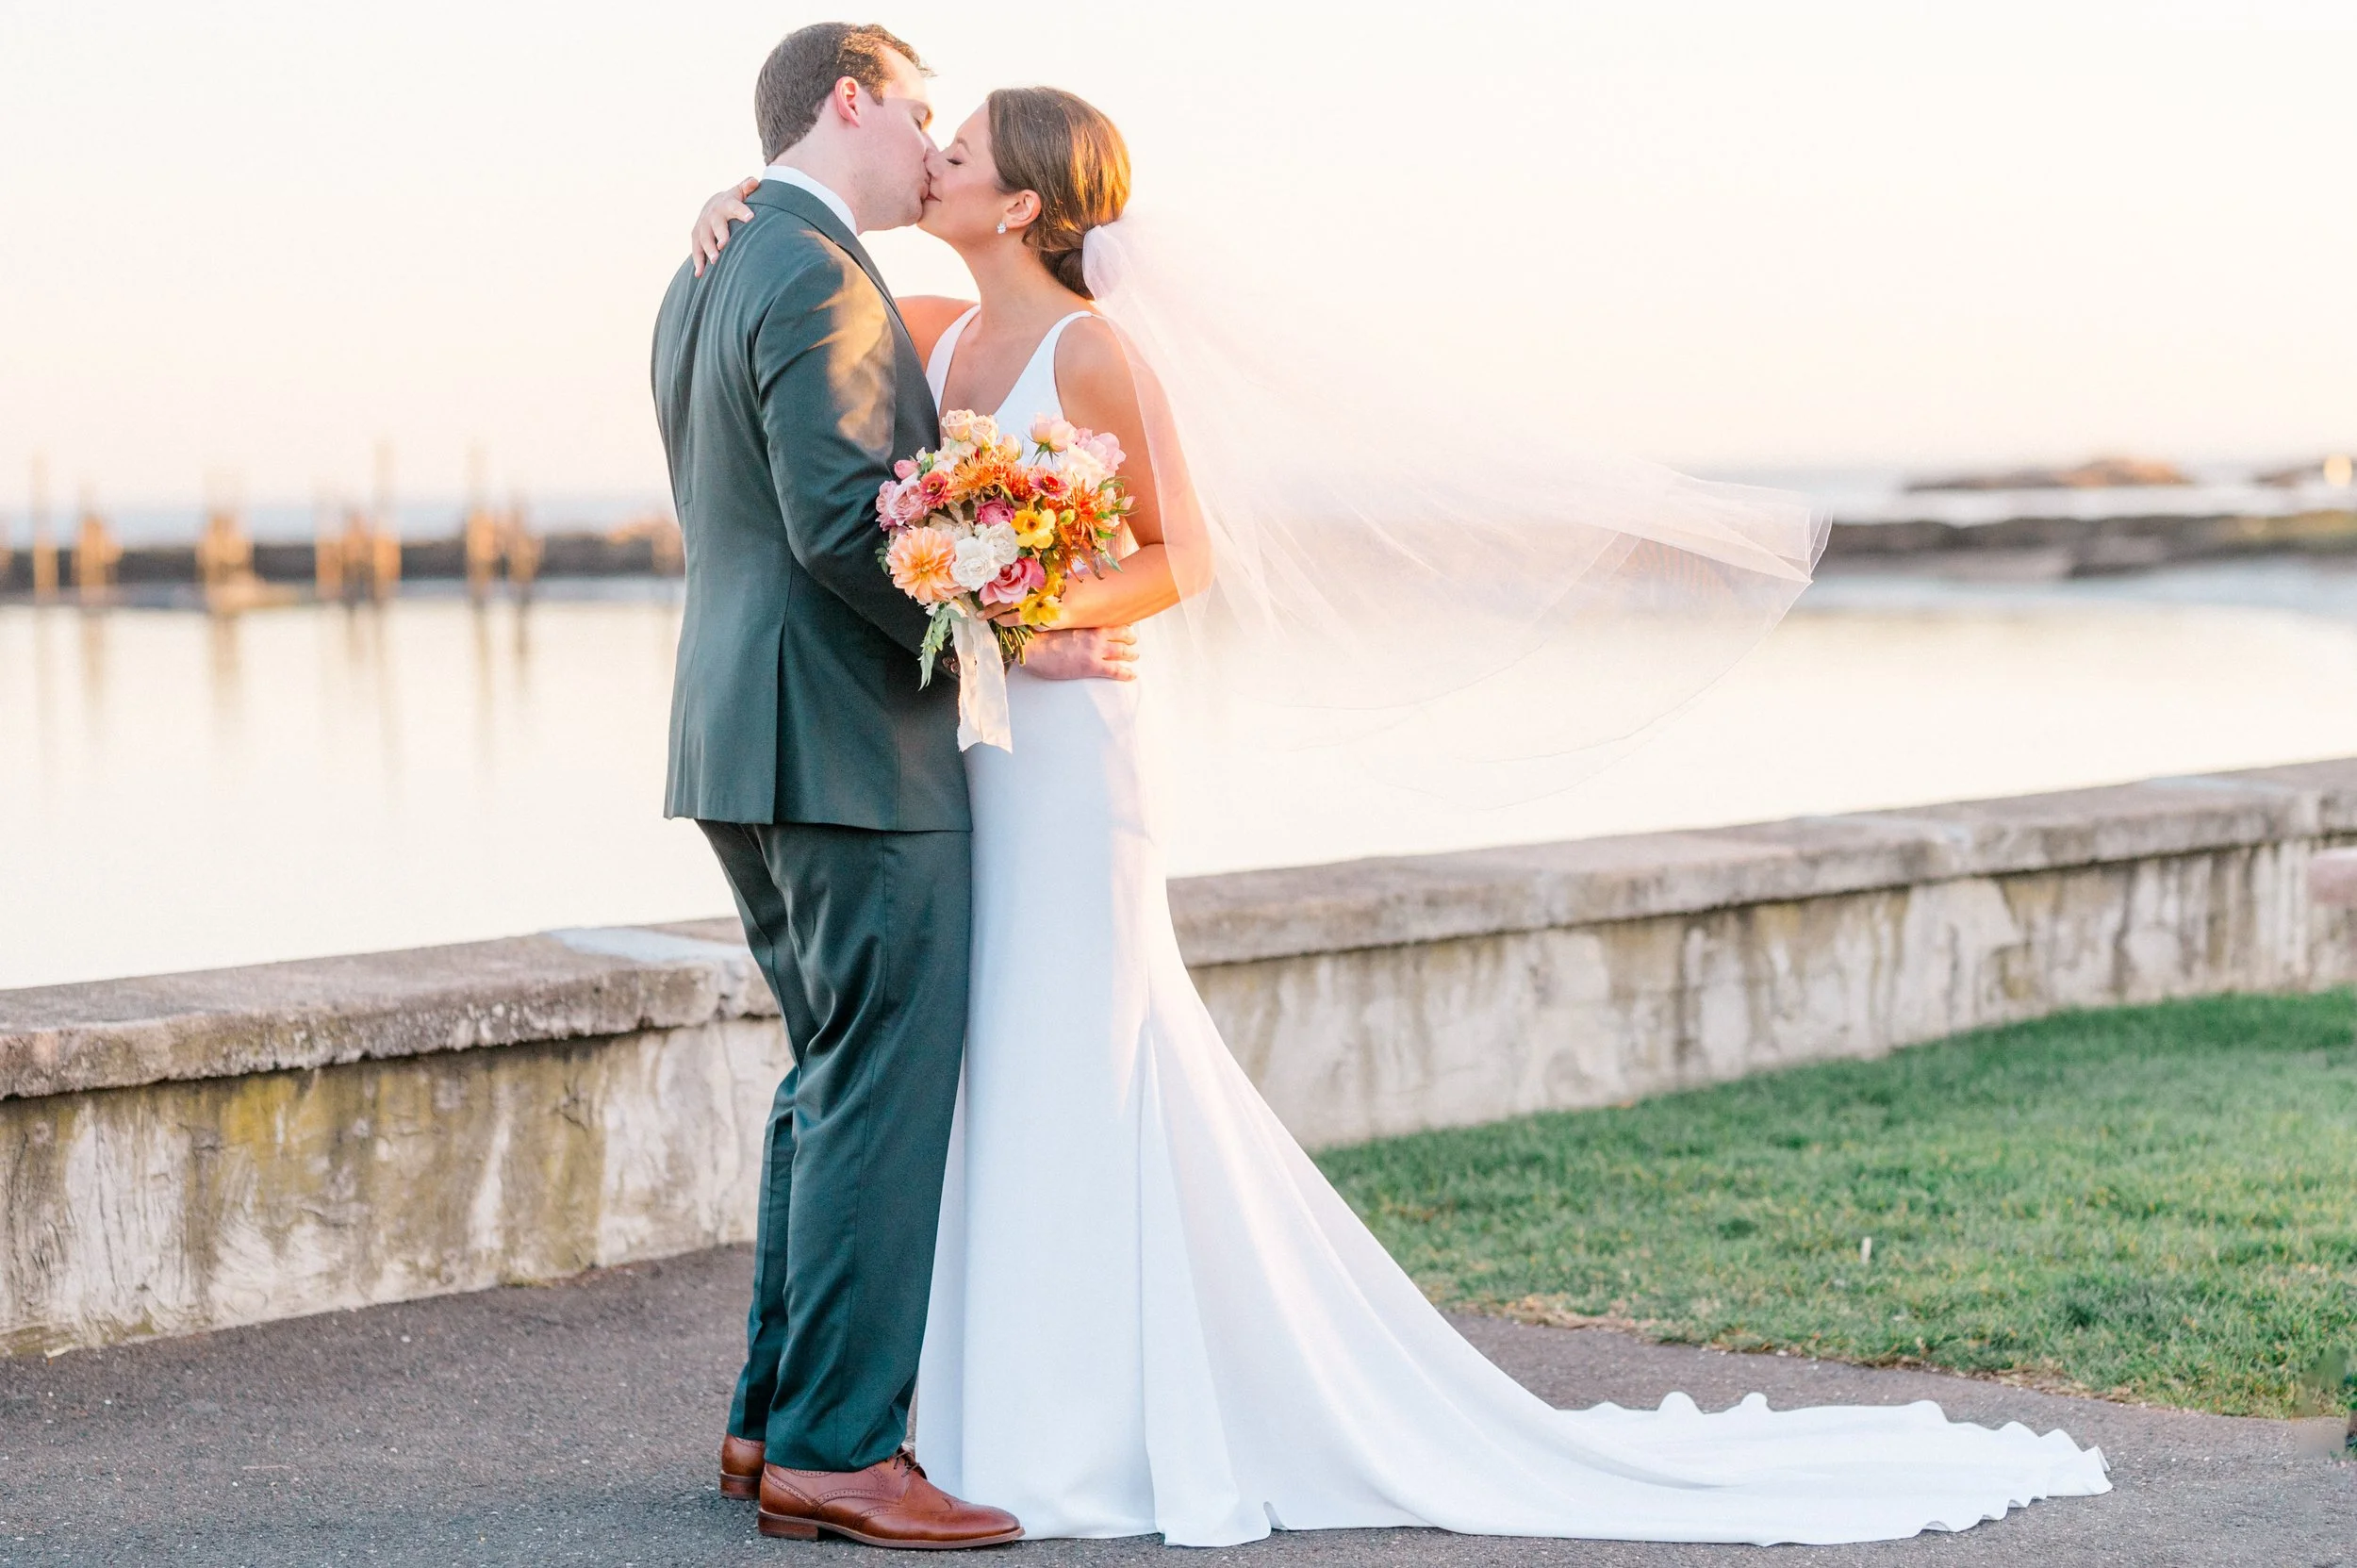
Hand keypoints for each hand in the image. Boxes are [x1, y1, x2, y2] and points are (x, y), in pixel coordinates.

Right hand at [691, 178, 758, 275]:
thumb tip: (755, 181)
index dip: (742, 211)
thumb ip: (748, 187)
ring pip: (704, 239)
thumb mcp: (741, 192)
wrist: (713, 204)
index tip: (751, 218)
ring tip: (715, 261)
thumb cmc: (734, 201)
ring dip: (708, 250)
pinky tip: (699, 274)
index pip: (735, 206)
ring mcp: (703, 226)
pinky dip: (697, 261)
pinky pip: (696, 249)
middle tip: (725, 245)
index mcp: (727, 204)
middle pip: (716, 225)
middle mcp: (713, 215)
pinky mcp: (696, 236)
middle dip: (720, 235)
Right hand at [1019, 625, 1137, 682]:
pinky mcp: (1092, 666)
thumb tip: (1071, 625)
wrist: (1033, 647)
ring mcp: (1095, 650)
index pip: (1110, 622)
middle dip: (1129, 639)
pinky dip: (1126, 673)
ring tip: (1134, 656)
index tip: (1126, 625)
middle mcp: (1094, 635)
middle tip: (1132, 641)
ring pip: (1122, 651)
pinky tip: (1132, 674)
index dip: (1121, 624)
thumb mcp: (1059, 624)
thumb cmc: (1040, 636)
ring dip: (1131, 654)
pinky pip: (1116, 670)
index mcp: (1086, 623)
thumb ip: (1071, 624)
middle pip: (1121, 635)